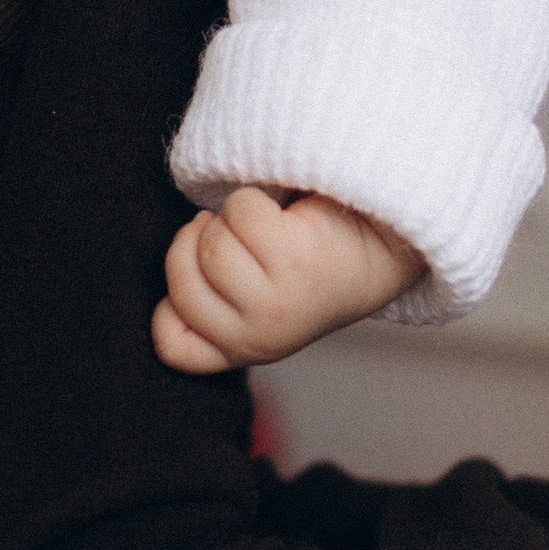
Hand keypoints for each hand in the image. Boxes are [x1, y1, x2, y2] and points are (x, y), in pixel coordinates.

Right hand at [154, 185, 423, 372]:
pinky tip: (285, 214)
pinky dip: (256, 199)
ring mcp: (277, 302)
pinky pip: (241, 212)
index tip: (204, 270)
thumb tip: (182, 245)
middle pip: (182, 279)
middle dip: (199, 242)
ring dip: (232, 218)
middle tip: (237, 236)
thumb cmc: (306, 265)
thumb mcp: (253, 299)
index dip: (171, 300)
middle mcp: (257, 336)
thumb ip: (213, 296)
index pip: (172, 347)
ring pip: (211, 243)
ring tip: (267, 227)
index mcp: (241, 349)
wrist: (377, 248)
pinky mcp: (295, 260)